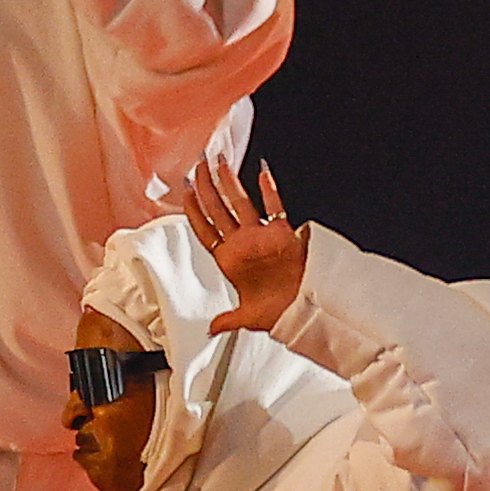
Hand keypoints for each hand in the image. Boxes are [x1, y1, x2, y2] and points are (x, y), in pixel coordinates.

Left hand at [179, 156, 307, 333]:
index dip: (194, 211)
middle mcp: (243, 243)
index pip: (205, 229)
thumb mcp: (246, 317)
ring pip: (239, 203)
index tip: (187, 191)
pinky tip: (262, 173)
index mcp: (230, 260)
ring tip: (218, 162)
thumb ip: (227, 320)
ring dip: (229, 182)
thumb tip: (212, 328)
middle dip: (206, 186)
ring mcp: (261, 236)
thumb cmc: (276, 312)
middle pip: (218, 209)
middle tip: (199, 165)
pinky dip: (269, 190)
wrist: (302, 310)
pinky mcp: (282, 233)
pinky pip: (274, 207)